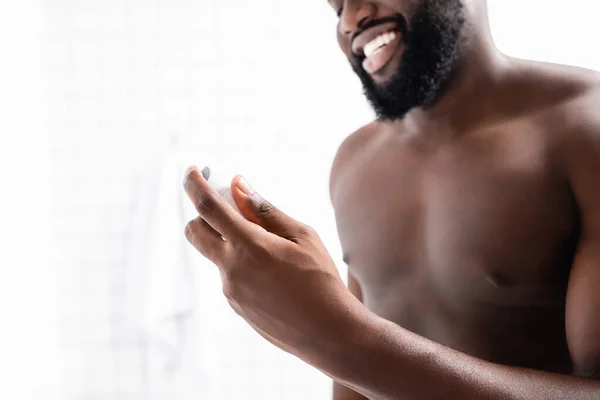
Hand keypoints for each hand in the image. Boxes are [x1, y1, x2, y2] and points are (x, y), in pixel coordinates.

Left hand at [182, 166, 363, 360]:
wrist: (329, 333)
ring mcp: (231, 291)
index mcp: (249, 247)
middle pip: (194, 232)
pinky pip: (229, 275)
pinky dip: (240, 262)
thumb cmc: (322, 280)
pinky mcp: (236, 306)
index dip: (194, 184)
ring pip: (215, 254)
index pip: (208, 207)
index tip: (191, 171)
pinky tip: (272, 272)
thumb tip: (238, 185)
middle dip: (202, 214)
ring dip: (228, 240)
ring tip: (267, 245)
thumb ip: (265, 210)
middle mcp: (231, 269)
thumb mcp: (301, 236)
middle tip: (229, 207)